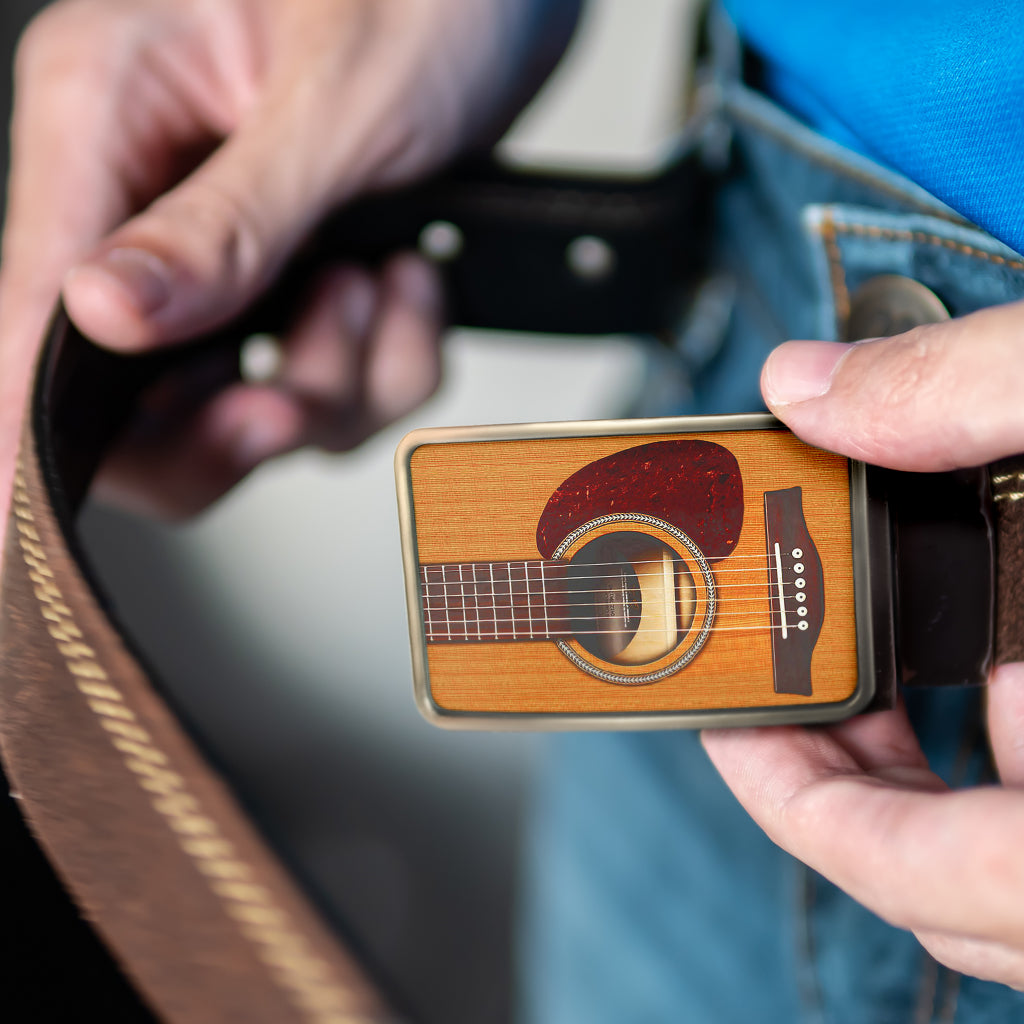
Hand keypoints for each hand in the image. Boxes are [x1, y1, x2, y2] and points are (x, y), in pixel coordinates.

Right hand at [0, 0, 577, 515]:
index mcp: (109, 114)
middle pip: (139, 396)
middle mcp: (153, 193)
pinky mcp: (300, 283)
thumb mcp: (335, 103)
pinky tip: (413, 283)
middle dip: (241, 419)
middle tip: (298, 401)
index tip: (17, 516)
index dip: (26, 422)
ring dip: (343, 376)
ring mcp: (231, 250)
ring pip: (257, 403)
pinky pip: (340, 383)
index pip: (33, 301)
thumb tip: (102, 316)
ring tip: (383, 283)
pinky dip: (393, 360)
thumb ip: (225, 224)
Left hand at [703, 302, 1023, 988]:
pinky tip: (984, 659)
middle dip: (846, 772)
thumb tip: (815, 383)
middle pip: (948, 873)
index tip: (723, 729)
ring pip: (1003, 853)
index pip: (932, 874)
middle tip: (774, 686)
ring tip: (858, 666)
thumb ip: (972, 392)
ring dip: (920, 761)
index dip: (804, 807)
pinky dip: (997, 744)